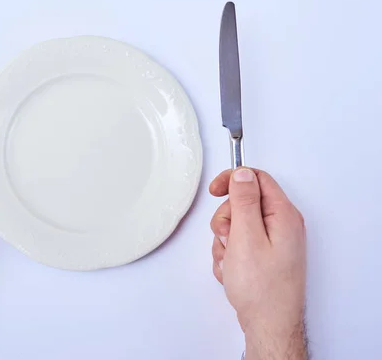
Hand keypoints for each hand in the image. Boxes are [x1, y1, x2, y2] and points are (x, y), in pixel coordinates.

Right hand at [209, 168, 306, 359]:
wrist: (268, 324)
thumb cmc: (262, 288)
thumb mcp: (246, 237)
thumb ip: (243, 201)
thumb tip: (243, 173)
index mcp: (282, 215)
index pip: (256, 178)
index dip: (232, 180)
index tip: (215, 190)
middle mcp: (282, 225)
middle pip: (243, 203)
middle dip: (226, 220)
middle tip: (227, 239)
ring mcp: (274, 241)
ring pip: (237, 225)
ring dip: (225, 242)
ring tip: (231, 261)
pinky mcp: (265, 255)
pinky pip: (238, 244)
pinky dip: (229, 256)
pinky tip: (233, 271)